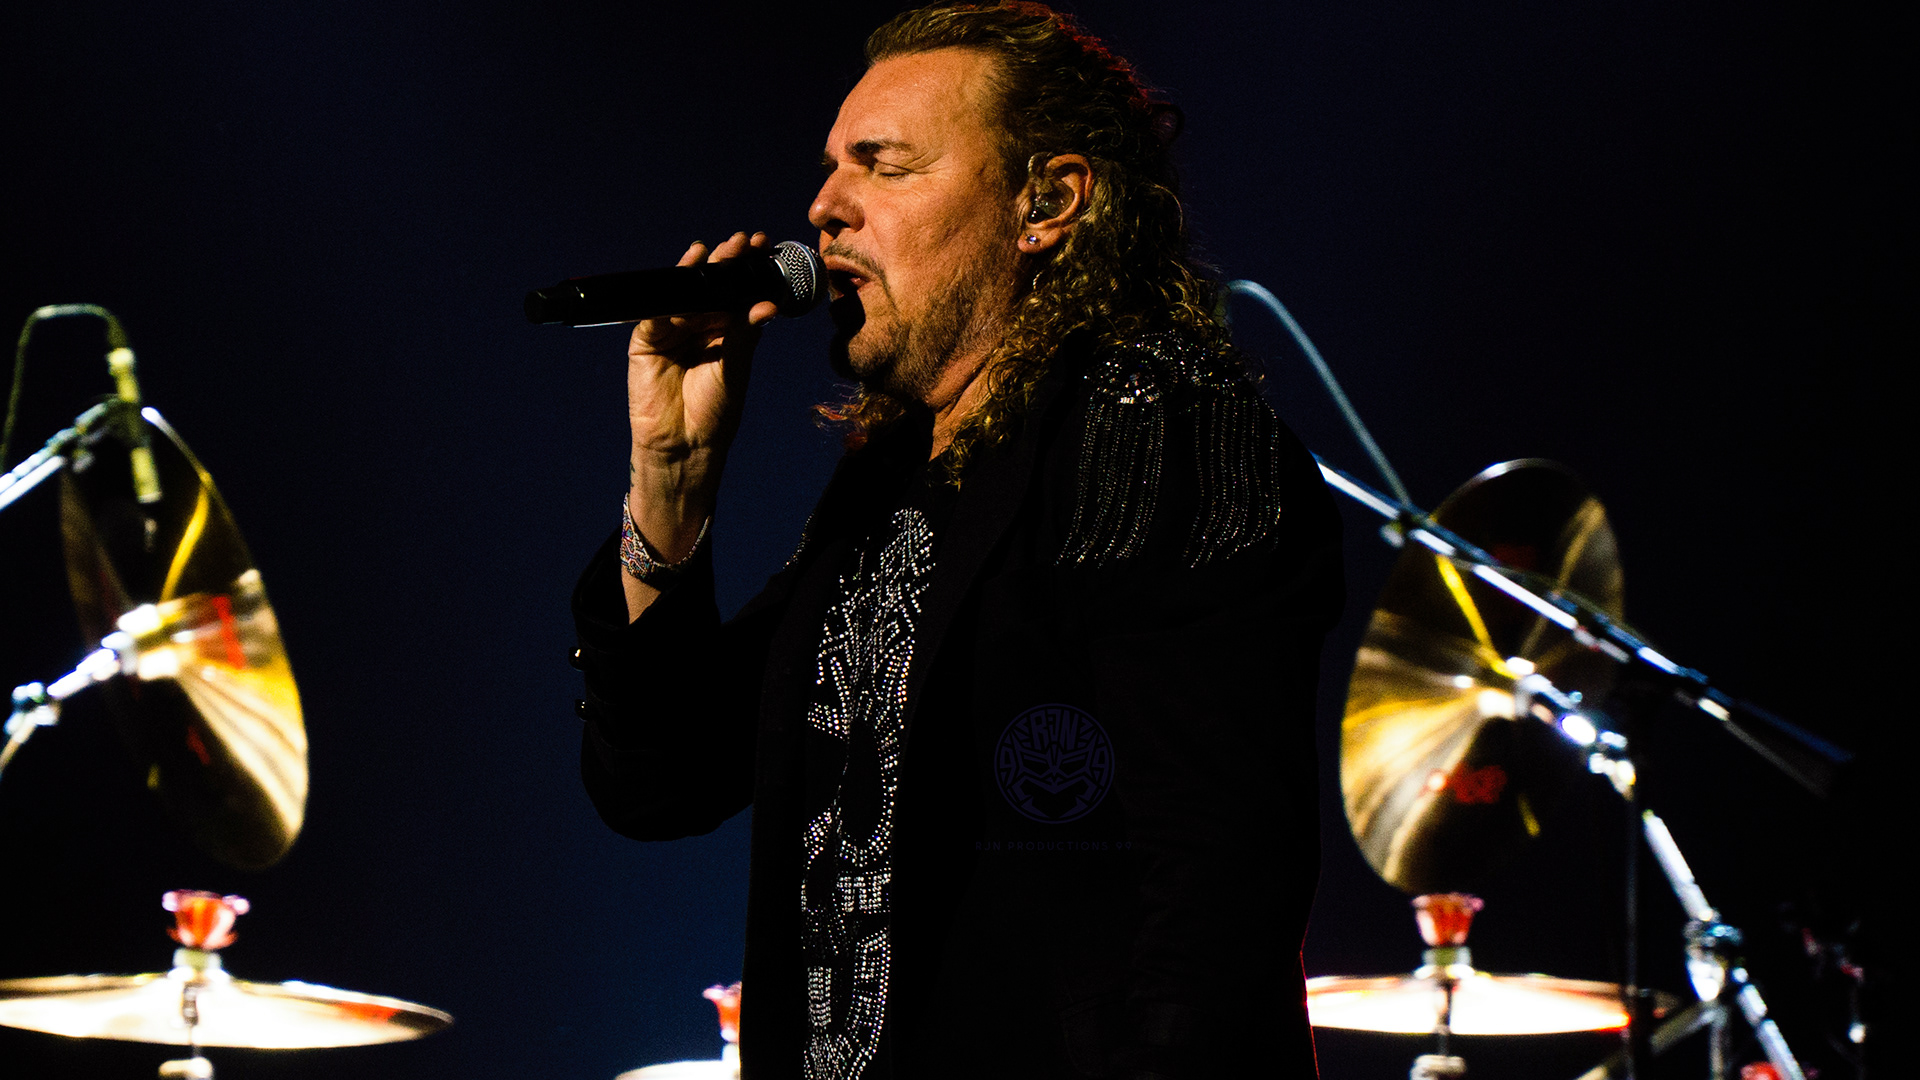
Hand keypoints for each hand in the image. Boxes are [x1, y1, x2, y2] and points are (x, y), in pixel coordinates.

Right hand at [626, 231, 778, 551]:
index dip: (747, 269)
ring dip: (700, 270)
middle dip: (727, 263)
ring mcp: (671, 330)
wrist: (686, 444)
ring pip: (684, 293)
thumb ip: (743, 333)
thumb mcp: (735, 367)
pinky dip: (669, 292)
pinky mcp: (646, 340)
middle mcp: (698, 325)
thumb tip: (765, 304)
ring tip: (719, 252)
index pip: (736, 292)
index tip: (762, 246)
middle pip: (711, 286)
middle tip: (743, 241)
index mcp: (724, 330)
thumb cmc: (715, 411)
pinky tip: (686, 273)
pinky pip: (657, 310)